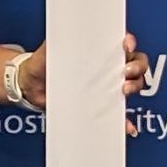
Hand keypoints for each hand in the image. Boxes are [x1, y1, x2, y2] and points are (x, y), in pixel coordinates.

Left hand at [7, 37, 148, 110]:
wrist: (30, 87)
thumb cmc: (41, 64)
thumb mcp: (47, 51)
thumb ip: (53, 45)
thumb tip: (55, 40)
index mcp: (98, 51)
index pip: (122, 43)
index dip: (129, 42)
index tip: (125, 45)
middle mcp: (106, 67)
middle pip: (136, 64)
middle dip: (136, 66)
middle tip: (126, 71)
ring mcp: (106, 86)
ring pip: (133, 85)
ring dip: (134, 87)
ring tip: (124, 90)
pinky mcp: (101, 105)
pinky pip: (118, 114)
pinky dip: (125, 121)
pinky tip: (127, 126)